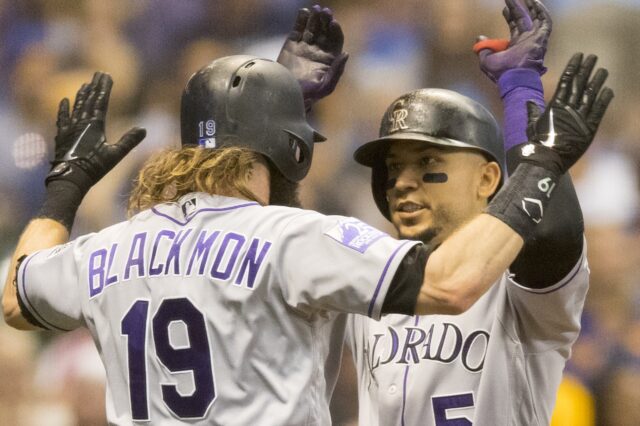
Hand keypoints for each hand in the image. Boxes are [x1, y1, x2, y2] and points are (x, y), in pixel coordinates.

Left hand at [48, 72, 145, 193]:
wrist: (70, 177)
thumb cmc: (94, 167)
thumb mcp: (116, 155)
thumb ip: (129, 141)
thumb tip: (143, 129)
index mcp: (95, 125)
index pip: (101, 101)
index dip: (104, 88)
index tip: (107, 75)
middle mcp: (82, 122)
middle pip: (89, 100)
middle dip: (94, 86)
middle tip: (98, 73)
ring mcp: (70, 128)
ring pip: (77, 106)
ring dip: (81, 94)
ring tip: (85, 84)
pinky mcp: (62, 135)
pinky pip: (62, 118)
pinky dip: (64, 109)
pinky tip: (64, 101)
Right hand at [277, 5, 348, 109]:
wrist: (287, 96)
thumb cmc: (309, 95)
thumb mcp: (326, 87)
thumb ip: (337, 71)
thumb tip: (345, 53)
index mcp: (329, 59)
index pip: (335, 40)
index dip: (336, 31)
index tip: (333, 23)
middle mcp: (318, 51)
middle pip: (324, 31)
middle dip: (325, 21)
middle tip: (325, 11)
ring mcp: (305, 47)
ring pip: (312, 27)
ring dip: (315, 17)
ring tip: (316, 9)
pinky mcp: (291, 45)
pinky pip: (298, 29)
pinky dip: (301, 20)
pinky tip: (304, 12)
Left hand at [475, 0, 551, 81]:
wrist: (514, 79)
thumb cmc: (501, 73)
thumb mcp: (486, 60)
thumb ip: (483, 48)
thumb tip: (479, 38)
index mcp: (515, 45)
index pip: (514, 26)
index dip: (510, 16)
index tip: (504, 8)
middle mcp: (527, 41)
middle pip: (524, 20)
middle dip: (518, 8)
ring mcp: (535, 40)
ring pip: (535, 19)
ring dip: (531, 7)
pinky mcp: (541, 39)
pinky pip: (545, 22)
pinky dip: (541, 12)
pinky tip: (535, 3)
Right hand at [520, 53, 613, 173]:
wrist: (547, 158)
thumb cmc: (537, 143)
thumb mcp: (531, 126)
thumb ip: (532, 112)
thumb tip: (528, 102)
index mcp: (554, 105)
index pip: (566, 81)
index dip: (573, 67)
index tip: (579, 56)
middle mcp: (568, 108)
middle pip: (579, 83)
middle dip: (586, 69)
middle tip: (593, 57)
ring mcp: (579, 117)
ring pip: (590, 94)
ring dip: (597, 81)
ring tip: (603, 70)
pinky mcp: (589, 128)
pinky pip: (598, 110)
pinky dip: (604, 100)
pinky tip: (608, 90)